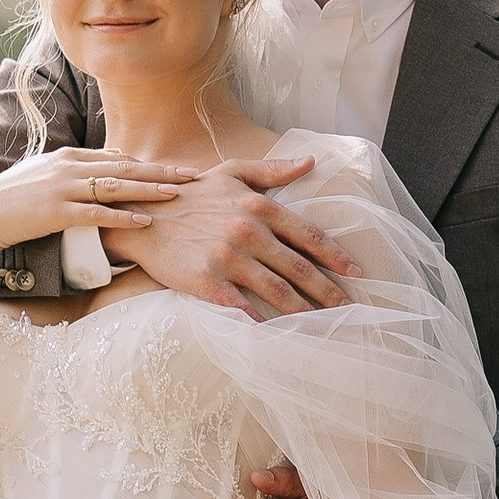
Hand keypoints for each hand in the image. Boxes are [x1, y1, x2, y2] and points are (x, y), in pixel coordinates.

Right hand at [0, 149, 193, 259]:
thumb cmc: (13, 200)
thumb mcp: (46, 174)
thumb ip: (80, 166)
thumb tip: (115, 160)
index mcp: (68, 157)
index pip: (118, 159)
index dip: (150, 165)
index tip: (178, 170)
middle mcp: (69, 167)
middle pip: (125, 168)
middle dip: (162, 172)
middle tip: (193, 176)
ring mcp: (62, 189)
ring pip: (115, 187)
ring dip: (149, 190)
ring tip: (178, 195)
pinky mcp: (55, 212)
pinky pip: (96, 214)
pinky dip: (122, 217)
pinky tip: (144, 221)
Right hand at [101, 158, 356, 317]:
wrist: (141, 215)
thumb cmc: (189, 193)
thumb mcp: (231, 172)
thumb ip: (273, 170)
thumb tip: (311, 162)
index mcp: (259, 206)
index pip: (309, 236)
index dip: (336, 257)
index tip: (357, 273)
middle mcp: (248, 231)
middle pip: (299, 268)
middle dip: (328, 290)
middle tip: (348, 307)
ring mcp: (228, 258)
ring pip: (277, 291)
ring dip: (304, 311)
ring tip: (323, 324)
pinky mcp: (208, 282)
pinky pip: (243, 308)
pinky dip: (263, 324)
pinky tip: (278, 335)